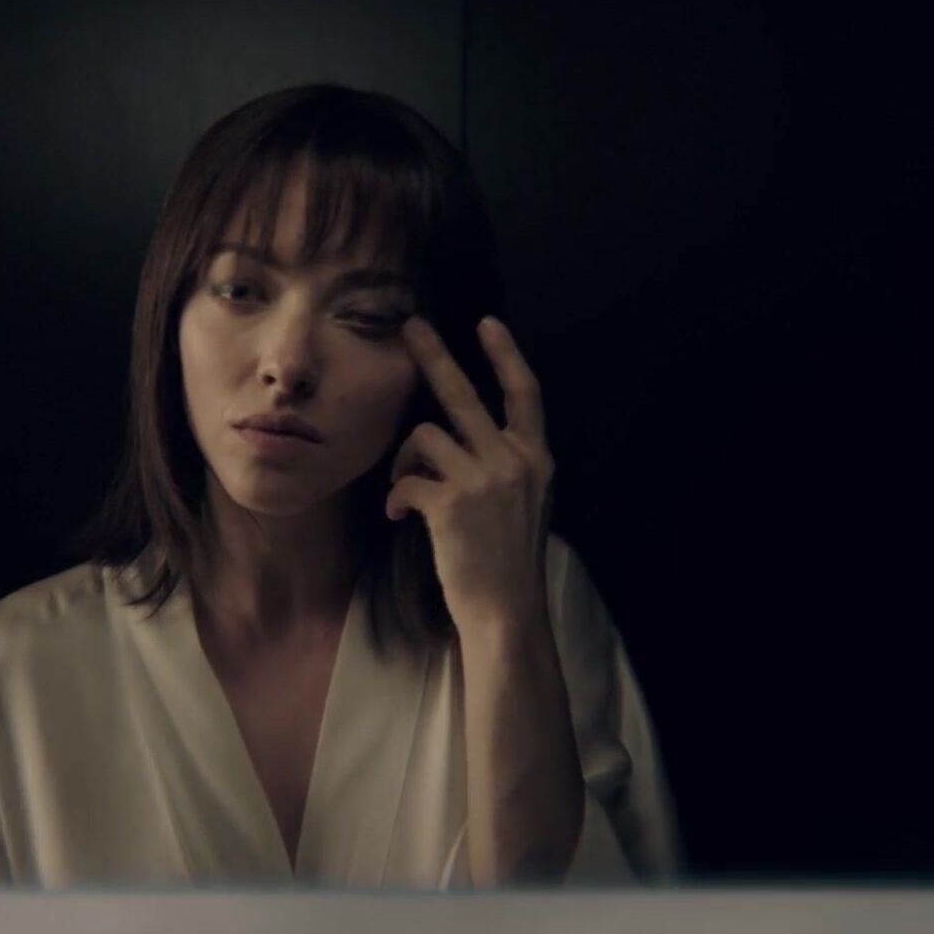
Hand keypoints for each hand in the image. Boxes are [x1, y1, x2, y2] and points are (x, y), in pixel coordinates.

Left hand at [385, 314, 554, 632]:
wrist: (506, 610)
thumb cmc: (509, 562)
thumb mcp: (527, 503)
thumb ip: (507, 465)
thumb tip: (466, 437)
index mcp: (536, 458)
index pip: (525, 392)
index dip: (505, 354)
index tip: (486, 322)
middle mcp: (514, 459)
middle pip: (463, 393)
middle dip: (433, 355)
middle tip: (412, 326)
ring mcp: (483, 478)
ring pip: (424, 436)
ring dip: (406, 459)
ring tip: (408, 490)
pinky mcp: (451, 502)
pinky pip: (407, 479)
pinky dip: (397, 496)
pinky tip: (400, 517)